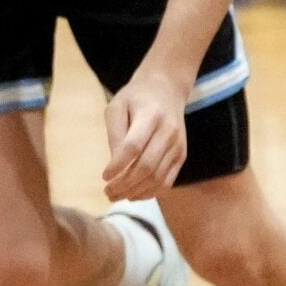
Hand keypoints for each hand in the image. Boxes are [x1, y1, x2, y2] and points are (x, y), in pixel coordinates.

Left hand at [102, 66, 190, 200]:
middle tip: (107, 192)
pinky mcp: (182, 155)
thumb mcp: (116, 107)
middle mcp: (168, 132)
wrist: (166, 89)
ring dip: (136, 192)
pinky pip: (168, 180)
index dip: (118, 165)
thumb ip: (115, 133)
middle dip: (125, 184)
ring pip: (158, 177)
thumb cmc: (135, 98)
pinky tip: (134, 195)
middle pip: (147, 166)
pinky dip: (151, 192)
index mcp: (150, 116)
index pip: (134, 146)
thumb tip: (114, 164)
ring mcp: (178, 146)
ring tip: (116, 196)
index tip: (104, 176)